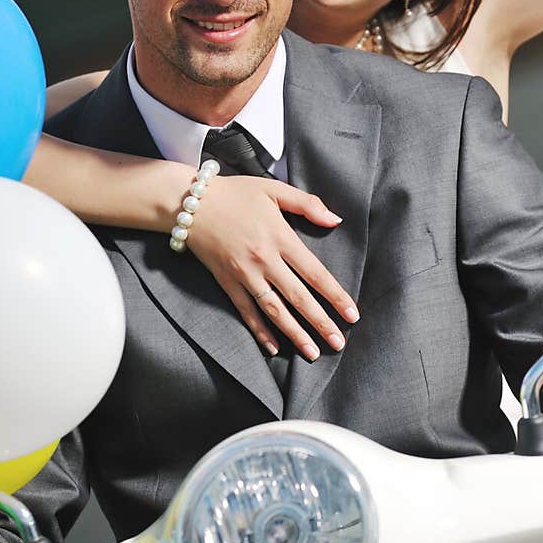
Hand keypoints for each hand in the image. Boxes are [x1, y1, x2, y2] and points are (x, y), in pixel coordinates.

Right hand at [188, 176, 358, 360]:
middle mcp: (264, 259)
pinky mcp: (226, 281)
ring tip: (312, 352)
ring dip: (294, 333)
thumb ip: (308, 204)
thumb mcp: (274, 190)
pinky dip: (260, 331)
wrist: (190, 202)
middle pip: (298, 297)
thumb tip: (336, 220)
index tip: (352, 314)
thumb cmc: (236, 193)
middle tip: (338, 343)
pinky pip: (246, 311)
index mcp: (280, 237)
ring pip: (274, 310)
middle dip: (321, 323)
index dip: (335, 296)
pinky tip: (274, 347)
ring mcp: (244, 273)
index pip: (315, 273)